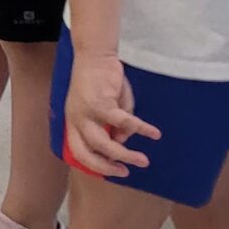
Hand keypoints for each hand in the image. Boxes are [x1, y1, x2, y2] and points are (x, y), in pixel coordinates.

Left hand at [60, 50, 157, 176]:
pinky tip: (154, 134)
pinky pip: (123, 121)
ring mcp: (85, 112)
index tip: (116, 171)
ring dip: (124, 154)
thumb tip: (121, 141)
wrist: (95, 57)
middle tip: (126, 172)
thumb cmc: (101, 84)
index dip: (95, 165)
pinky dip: (140, 129)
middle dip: (107, 166)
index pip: (78, 152)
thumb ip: (114, 126)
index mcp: (73, 123)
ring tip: (143, 160)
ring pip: (103, 143)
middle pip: (87, 152)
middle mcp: (75, 120)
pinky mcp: (99, 103)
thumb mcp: (108, 108)